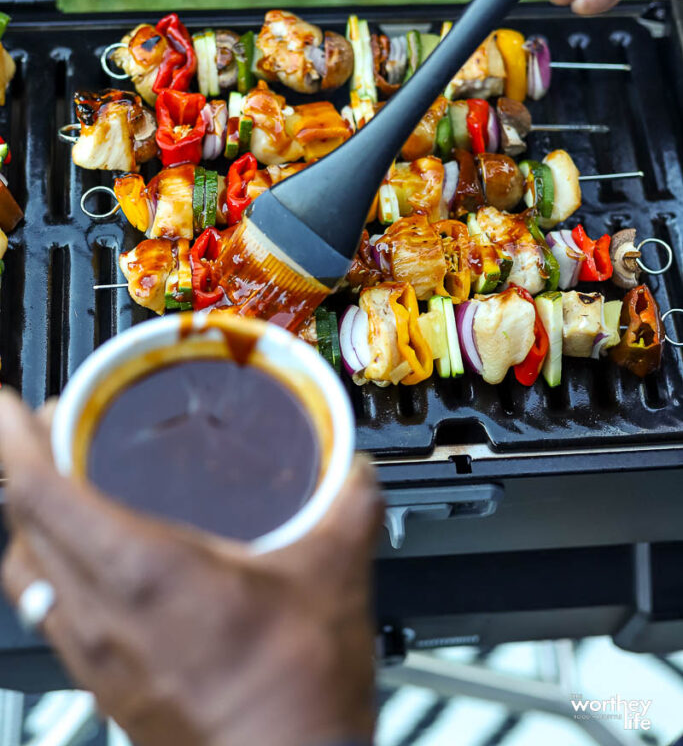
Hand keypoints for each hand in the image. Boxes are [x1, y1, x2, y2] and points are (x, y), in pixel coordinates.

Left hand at [0, 389, 382, 745]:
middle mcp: (101, 615)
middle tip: (46, 427)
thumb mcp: (335, 573)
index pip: (41, 492)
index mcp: (144, 573)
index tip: (8, 405)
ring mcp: (95, 657)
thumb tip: (355, 468)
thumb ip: (348, 503)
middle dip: (22, 465)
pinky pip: (51, 612)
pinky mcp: (104, 686)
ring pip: (26, 575)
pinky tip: (93, 560)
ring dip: (32, 521)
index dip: (13, 438)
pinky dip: (52, 567)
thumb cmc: (298, 688)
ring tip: (61, 486)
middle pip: (23, 527)